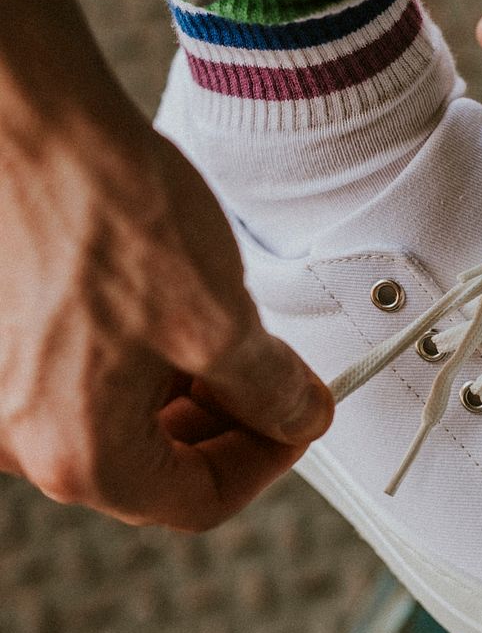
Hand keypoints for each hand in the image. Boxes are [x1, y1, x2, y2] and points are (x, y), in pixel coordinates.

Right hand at [0, 0, 332, 530]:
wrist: (46, 131)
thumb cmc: (110, 214)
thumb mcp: (223, 324)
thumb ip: (273, 393)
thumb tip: (299, 417)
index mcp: (82, 453)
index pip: (201, 501)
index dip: (269, 461)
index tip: (300, 420)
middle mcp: (37, 437)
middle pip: (170, 469)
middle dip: (237, 425)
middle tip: (280, 383)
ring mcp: (29, 397)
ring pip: (145, 428)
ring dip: (206, 396)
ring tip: (239, 341)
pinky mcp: (35, 356)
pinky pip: (114, 388)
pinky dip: (167, 369)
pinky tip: (195, 324)